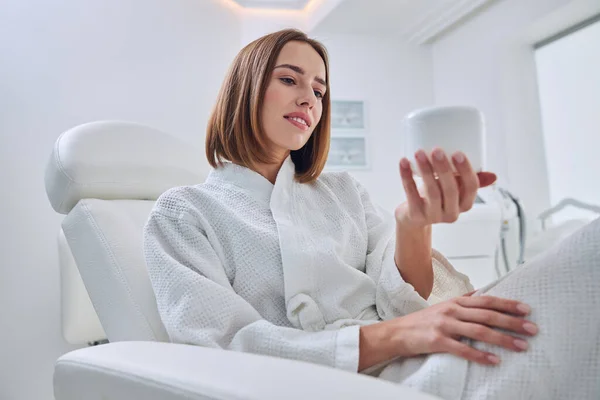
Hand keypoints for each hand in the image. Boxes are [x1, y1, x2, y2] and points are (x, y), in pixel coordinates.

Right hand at [385, 295, 537, 364]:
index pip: (487, 300)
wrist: (397, 332)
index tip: (526, 309)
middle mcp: (452, 311)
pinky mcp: (437, 341)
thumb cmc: (423, 321)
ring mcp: (445, 325)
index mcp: (456, 302)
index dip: (507, 304)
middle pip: (487, 315)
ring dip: (503, 339)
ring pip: (479, 331)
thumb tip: (482, 294)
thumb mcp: (444, 306)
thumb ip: (463, 302)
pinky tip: (494, 361)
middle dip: (512, 322)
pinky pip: (462, 349)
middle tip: (532, 329)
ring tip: (521, 346)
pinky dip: (480, 355)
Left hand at [394, 148, 496, 228]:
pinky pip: (411, 195)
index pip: (471, 187)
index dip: (466, 171)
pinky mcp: (416, 216)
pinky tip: (404, 162)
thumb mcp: (455, 189)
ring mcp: (433, 216)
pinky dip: (406, 177)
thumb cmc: (437, 197)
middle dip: (444, 168)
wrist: (413, 218)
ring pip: (432, 192)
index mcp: (465, 204)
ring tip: (419, 153)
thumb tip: (493, 176)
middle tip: (436, 150)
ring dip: (425, 171)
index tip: (458, 153)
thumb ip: (468, 181)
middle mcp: (452, 213)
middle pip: (451, 190)